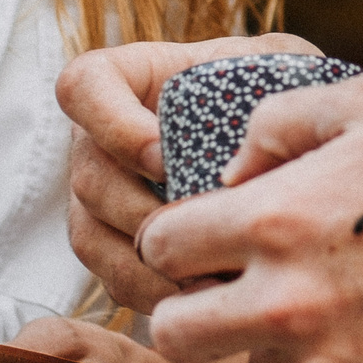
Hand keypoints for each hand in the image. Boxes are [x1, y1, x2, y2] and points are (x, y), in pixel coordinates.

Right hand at [61, 33, 318, 312]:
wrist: (279, 144)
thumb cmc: (272, 91)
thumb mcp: (274, 63)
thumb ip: (269, 71)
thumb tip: (263, 130)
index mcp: (129, 80)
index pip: (84, 87)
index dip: (112, 126)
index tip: (164, 159)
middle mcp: (100, 137)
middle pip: (88, 176)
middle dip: (140, 213)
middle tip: (201, 237)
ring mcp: (100, 195)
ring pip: (91, 235)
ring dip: (145, 264)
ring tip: (206, 279)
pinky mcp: (114, 245)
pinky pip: (112, 276)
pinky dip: (152, 293)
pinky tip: (202, 299)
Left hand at [134, 73, 362, 362]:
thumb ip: (276, 123)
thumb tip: (234, 167)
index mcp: (273, 222)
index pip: (162, 245)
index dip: (177, 234)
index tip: (205, 231)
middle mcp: (287, 303)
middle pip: (174, 332)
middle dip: (188, 306)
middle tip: (228, 284)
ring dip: (270, 338)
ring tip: (332, 295)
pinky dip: (340, 362)